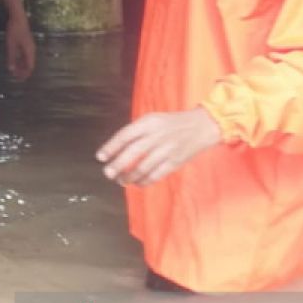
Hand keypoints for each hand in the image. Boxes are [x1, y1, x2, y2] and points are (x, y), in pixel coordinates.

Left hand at [4, 18, 35, 81]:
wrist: (18, 18)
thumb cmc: (15, 31)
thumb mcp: (11, 45)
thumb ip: (11, 58)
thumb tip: (11, 69)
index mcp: (29, 51)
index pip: (30, 67)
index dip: (25, 74)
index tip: (19, 79)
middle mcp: (31, 50)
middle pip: (29, 64)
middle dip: (23, 71)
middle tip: (15, 76)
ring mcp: (29, 46)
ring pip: (27, 59)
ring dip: (21, 65)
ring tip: (14, 70)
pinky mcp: (26, 43)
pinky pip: (25, 54)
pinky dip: (20, 59)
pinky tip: (14, 60)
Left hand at [96, 107, 221, 186]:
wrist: (201, 126)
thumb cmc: (171, 123)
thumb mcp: (152, 119)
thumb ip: (136, 131)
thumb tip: (115, 149)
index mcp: (149, 122)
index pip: (125, 135)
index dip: (111, 147)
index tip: (100, 157)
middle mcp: (157, 135)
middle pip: (134, 152)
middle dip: (118, 164)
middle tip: (107, 173)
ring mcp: (167, 149)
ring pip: (144, 166)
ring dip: (130, 176)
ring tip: (121, 180)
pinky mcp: (175, 161)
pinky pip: (157, 174)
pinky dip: (145, 181)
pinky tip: (137, 183)